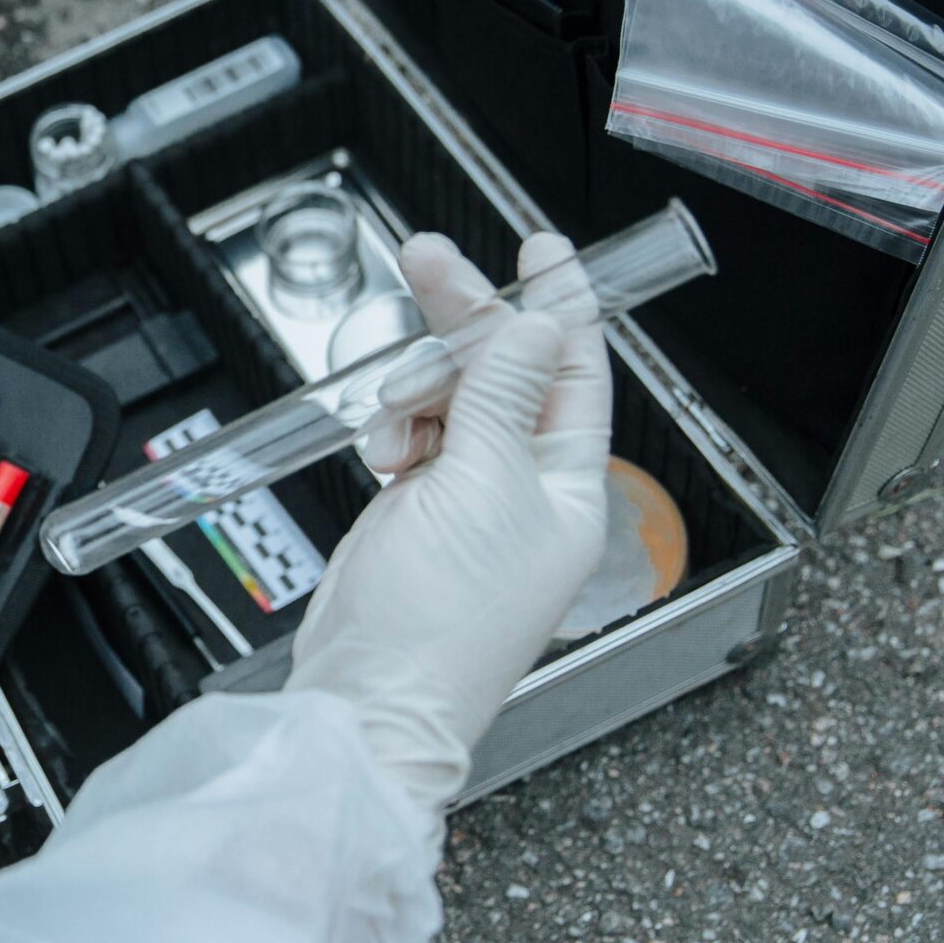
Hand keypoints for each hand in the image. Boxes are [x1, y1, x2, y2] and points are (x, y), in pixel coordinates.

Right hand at [287, 232, 611, 822]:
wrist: (369, 695)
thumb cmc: (439, 624)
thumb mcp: (481, 487)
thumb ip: (503, 397)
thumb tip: (536, 326)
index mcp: (569, 486)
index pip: (574, 371)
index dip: (559, 305)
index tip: (540, 247)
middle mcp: (524, 486)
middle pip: (503, 372)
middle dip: (465, 320)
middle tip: (426, 261)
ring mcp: (468, 495)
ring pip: (449, 397)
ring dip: (416, 387)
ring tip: (392, 412)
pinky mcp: (415, 505)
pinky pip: (410, 433)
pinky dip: (390, 426)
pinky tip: (380, 447)